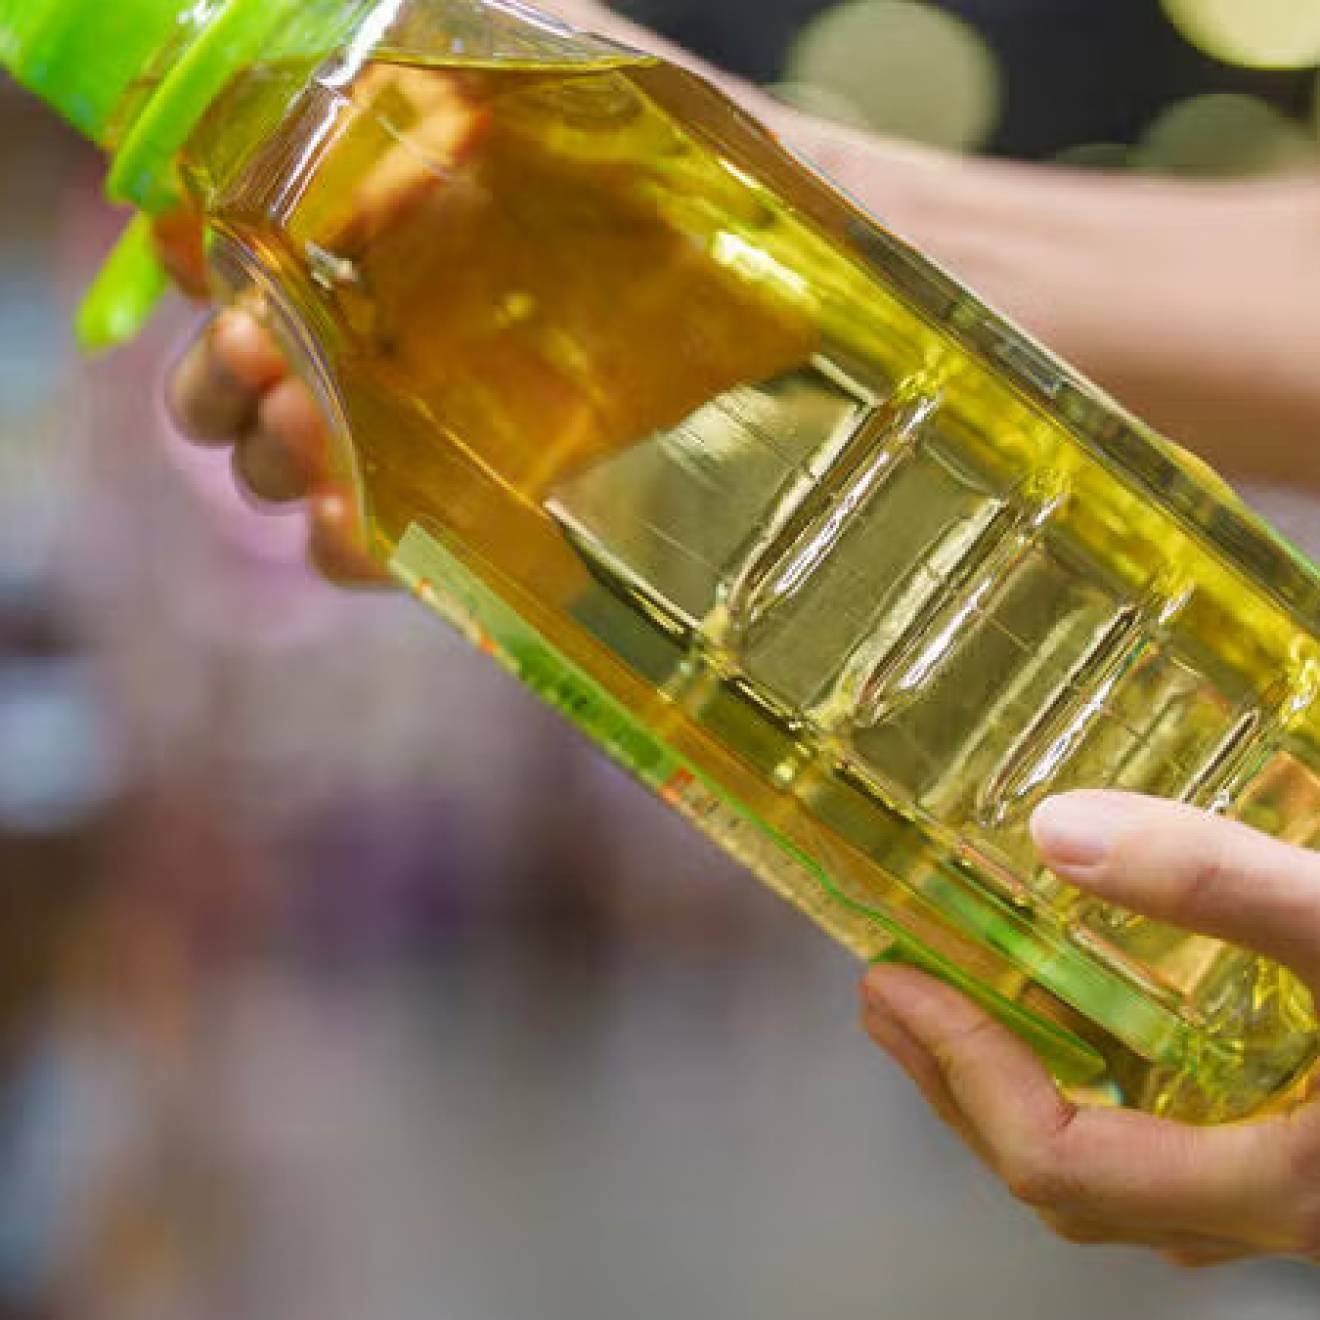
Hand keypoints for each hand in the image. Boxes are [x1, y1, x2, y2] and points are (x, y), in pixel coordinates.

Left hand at [860, 790, 1319, 1267]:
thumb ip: (1219, 884)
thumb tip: (1054, 835)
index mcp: (1274, 1185)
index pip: (1055, 1158)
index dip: (959, 1067)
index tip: (894, 983)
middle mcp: (1277, 1215)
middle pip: (1064, 1184)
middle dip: (958, 1087)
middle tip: (890, 1003)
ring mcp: (1293, 1196)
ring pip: (1117, 1185)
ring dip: (1018, 1100)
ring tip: (957, 1018)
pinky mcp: (1310, 1159)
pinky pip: (1172, 1162)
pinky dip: (1098, 1104)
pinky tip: (1092, 1044)